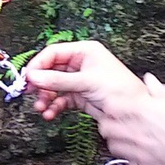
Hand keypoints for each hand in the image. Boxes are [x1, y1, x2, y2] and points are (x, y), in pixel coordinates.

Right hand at [21, 39, 145, 120]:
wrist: (136, 112)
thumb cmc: (122, 90)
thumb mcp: (86, 82)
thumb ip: (58, 80)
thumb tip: (35, 76)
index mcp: (85, 51)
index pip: (54, 53)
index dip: (39, 64)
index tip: (28, 77)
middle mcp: (82, 64)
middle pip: (52, 70)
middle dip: (41, 83)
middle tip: (30, 93)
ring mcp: (81, 81)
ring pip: (55, 86)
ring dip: (45, 97)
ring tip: (41, 107)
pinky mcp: (81, 96)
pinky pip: (61, 99)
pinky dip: (54, 106)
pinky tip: (50, 113)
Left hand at [93, 75, 164, 164]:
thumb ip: (163, 91)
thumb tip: (150, 82)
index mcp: (145, 110)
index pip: (110, 104)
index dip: (116, 104)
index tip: (124, 104)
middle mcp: (137, 132)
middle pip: (106, 127)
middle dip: (113, 122)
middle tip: (126, 121)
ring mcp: (140, 154)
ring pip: (113, 147)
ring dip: (120, 141)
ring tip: (136, 137)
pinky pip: (129, 164)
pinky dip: (133, 159)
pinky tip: (147, 154)